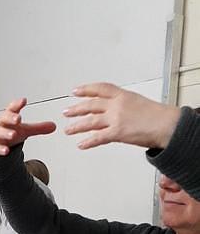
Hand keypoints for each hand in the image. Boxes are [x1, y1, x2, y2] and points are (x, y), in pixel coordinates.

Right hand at [0, 99, 56, 158]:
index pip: (12, 108)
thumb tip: (54, 126)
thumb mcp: (25, 130)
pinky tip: (6, 151)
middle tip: (18, 118)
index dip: (17, 104)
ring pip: (0, 132)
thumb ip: (38, 128)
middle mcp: (1, 124)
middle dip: (11, 118)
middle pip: (4, 118)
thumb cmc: (10, 132)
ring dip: (6, 133)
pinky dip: (1, 149)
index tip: (23, 100)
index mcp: (9, 116)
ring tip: (13, 134)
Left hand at [63, 83, 180, 149]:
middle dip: (76, 109)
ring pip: (91, 122)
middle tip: (66, 112)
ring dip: (77, 126)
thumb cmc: (157, 116)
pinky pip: (98, 138)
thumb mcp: (138, 103)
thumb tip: (112, 112)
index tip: (75, 91)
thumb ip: (123, 106)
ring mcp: (116, 119)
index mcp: (123, 95)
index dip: (86, 89)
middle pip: (91, 105)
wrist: (168, 125)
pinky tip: (81, 145)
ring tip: (68, 130)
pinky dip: (88, 142)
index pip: (101, 89)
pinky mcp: (117, 132)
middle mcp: (117, 105)